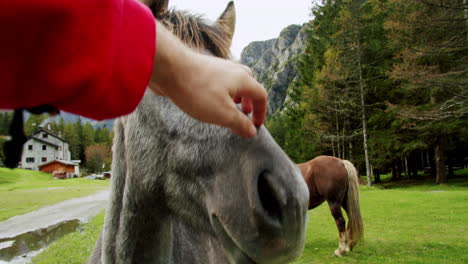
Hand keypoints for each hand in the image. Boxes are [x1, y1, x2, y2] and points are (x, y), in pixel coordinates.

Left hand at [149, 21, 266, 137]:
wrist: (169, 68)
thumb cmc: (198, 91)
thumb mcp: (222, 114)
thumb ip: (239, 123)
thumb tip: (252, 131)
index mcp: (243, 79)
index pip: (261, 95)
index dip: (261, 111)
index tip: (256, 125)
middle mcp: (233, 69)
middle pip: (249, 83)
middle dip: (249, 101)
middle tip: (244, 113)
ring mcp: (217, 67)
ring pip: (233, 80)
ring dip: (235, 95)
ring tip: (228, 107)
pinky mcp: (202, 68)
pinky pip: (218, 79)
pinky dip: (221, 91)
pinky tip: (209, 99)